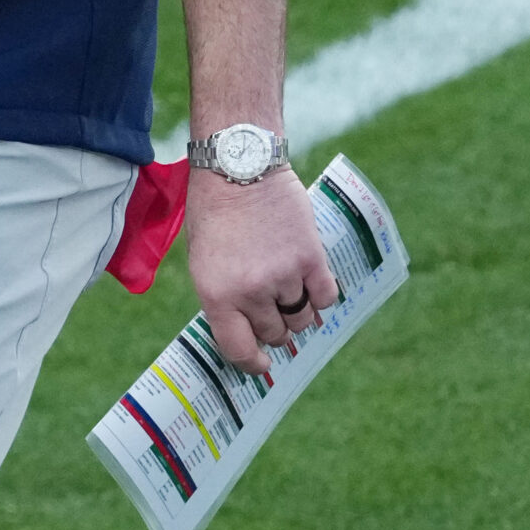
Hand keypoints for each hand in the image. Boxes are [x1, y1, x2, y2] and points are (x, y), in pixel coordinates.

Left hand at [184, 167, 339, 376]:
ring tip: (289, 286)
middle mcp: (251, 290)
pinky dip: (321, 294)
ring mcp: (284, 275)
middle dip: (274, 326)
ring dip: (298, 310)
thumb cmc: (215, 210)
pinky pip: (326, 297)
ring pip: (302, 318)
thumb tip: (246, 329)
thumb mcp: (203, 259)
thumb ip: (223, 297)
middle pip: (274, 334)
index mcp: (216, 293)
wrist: (240, 165)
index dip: (252, 363)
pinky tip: (311, 279)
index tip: (261, 364)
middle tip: (271, 307)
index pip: (238, 349)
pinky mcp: (311, 258)